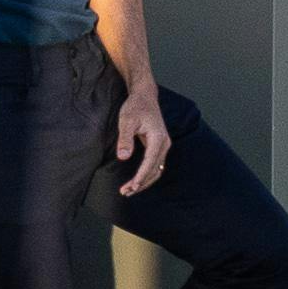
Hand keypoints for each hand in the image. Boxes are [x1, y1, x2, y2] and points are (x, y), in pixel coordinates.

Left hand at [108, 75, 175, 195]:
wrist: (144, 96)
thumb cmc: (135, 107)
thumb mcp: (126, 120)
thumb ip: (125, 139)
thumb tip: (123, 157)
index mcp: (158, 138)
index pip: (150, 163)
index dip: (141, 177)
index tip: (131, 187)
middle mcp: (164, 144)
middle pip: (155, 170)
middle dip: (141, 183)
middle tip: (125, 192)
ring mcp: (163, 146)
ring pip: (156, 170)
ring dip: (144, 182)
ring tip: (129, 190)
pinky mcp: (159, 147)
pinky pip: (155, 166)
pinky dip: (146, 175)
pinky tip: (136, 181)